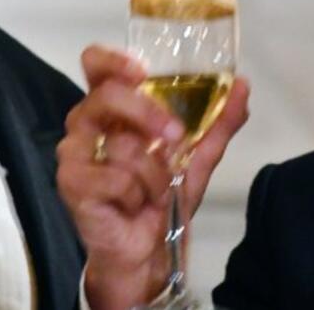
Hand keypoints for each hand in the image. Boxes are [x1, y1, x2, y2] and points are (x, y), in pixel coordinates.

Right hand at [57, 45, 249, 309]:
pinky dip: (139, 195)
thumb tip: (242, 85)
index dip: (113, 60)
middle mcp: (85, 124)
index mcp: (111, 109)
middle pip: (106, 95)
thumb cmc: (162, 199)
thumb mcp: (198, 157)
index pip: (95, 65)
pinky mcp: (72, 183)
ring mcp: (73, 153)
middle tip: (174, 139)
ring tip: (153, 192)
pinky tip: (134, 207)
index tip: (142, 70)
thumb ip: (219, 122)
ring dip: (154, 174)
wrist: (149, 253)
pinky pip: (116, 177)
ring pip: (122, 144)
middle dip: (147, 113)